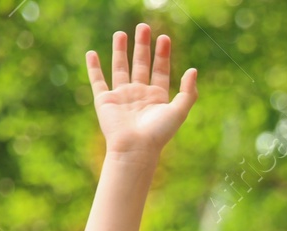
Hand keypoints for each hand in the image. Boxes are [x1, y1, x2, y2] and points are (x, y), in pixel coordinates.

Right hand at [85, 24, 197, 158]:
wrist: (135, 147)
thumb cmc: (158, 132)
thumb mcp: (179, 111)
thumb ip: (188, 92)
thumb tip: (193, 69)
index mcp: (157, 97)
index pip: (160, 70)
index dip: (162, 55)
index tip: (164, 38)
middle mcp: (139, 94)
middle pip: (141, 64)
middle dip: (143, 46)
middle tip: (144, 27)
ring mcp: (121, 96)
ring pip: (120, 68)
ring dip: (120, 50)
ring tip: (121, 33)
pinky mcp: (105, 100)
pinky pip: (98, 80)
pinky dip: (94, 67)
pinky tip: (92, 53)